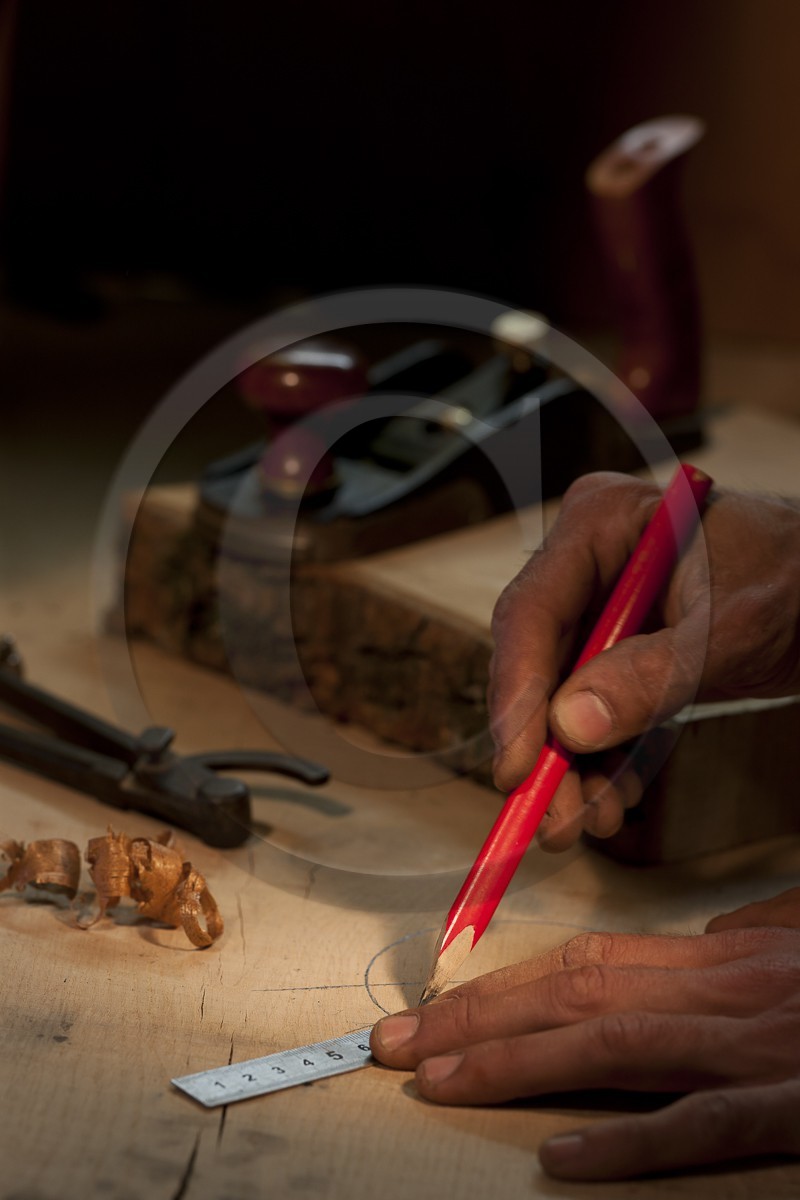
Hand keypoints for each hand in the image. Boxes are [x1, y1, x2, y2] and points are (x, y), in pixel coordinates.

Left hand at [370, 888, 799, 1179]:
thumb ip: (752, 939)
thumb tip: (702, 940)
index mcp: (722, 957)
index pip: (585, 960)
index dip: (501, 983)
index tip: (432, 1008)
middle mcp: (726, 990)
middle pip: (577, 991)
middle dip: (476, 1018)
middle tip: (393, 1047)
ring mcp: (760, 1047)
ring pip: (616, 1042)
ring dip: (517, 1063)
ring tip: (436, 1084)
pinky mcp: (798, 1106)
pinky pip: (706, 1123)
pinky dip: (632, 1141)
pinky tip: (560, 1157)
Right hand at [489, 473, 799, 849]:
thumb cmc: (793, 581)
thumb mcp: (730, 630)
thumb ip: (653, 674)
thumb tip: (570, 725)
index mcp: (598, 524)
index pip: (530, 612)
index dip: (516, 694)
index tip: (517, 766)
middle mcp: (585, 565)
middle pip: (534, 662)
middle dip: (542, 746)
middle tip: (551, 817)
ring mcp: (598, 610)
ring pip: (557, 697)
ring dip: (569, 767)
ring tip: (591, 821)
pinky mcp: (617, 651)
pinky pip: (592, 711)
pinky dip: (601, 760)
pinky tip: (616, 798)